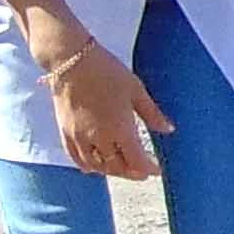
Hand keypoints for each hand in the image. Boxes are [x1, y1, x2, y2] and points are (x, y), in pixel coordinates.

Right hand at [38, 35, 169, 181]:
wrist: (71, 60)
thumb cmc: (106, 71)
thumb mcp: (136, 89)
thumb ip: (152, 113)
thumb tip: (168, 129)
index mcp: (119, 128)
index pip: (137, 161)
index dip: (149, 169)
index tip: (156, 169)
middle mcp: (99, 138)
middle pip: (117, 167)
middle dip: (132, 173)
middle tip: (141, 172)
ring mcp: (80, 137)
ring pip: (96, 167)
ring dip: (111, 171)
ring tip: (122, 168)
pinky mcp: (65, 132)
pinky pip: (76, 158)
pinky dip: (88, 166)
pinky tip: (95, 166)